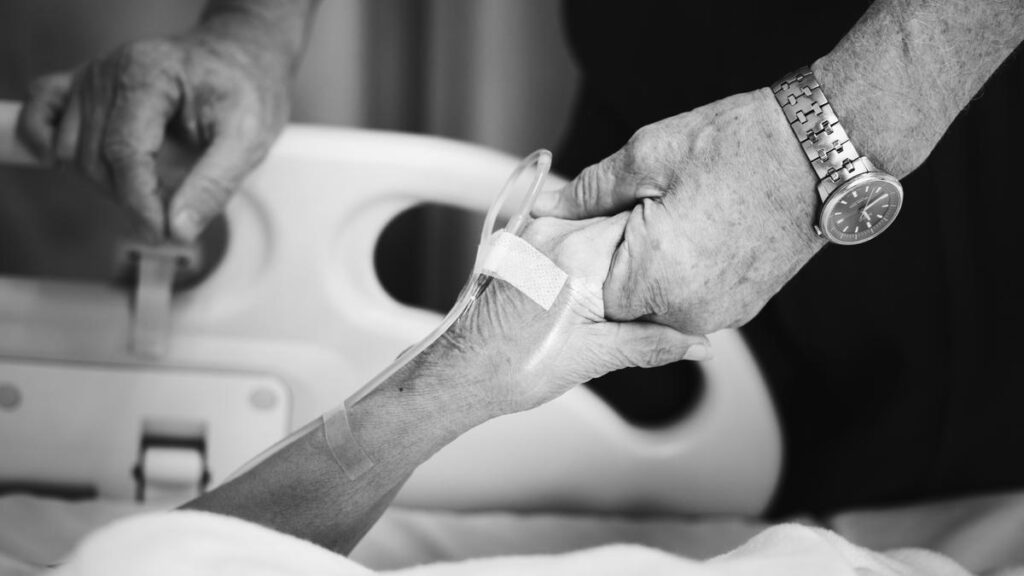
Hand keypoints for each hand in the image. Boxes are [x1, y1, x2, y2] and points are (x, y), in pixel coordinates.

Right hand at [17, 30, 290, 241]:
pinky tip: (91, 171)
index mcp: (150, 73)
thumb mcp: (248, 139)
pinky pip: (41, 120)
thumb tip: (180, 230)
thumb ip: (214, 185)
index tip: (163, 233)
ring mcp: (89, 79)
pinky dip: (53, 150)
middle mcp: (110, 71)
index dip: (141, 201)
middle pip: (95, 158)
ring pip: (69, 152)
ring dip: (105, 183)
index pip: (125, 151)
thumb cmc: (244, 92)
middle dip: (131, 196)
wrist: (239, 64)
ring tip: (153, 185)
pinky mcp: (79, 89)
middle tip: (172, 210)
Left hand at [430, 214, 709, 418]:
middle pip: (620, 223)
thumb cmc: (512, 368)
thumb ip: (650, 342)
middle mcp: (553, 234)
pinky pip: (572, 235)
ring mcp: (535, 236)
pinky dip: (592, 255)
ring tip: (621, 295)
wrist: (461, 373)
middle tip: (658, 289)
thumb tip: (696, 343)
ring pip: (596, 228)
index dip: (666, 245)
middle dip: (643, 251)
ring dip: (617, 252)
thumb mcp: (594, 357)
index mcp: (577, 255)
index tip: (681, 268)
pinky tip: (593, 288)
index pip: (642, 227)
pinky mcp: (525, 245)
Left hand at [533, 89, 827, 334]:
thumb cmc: (741, 148)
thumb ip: (588, 192)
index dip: (584, 257)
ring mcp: (722, 313)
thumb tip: (551, 208)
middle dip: (617, 263)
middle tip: (636, 210)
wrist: (821, 150)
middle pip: (623, 304)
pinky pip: (692, 299)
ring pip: (659, 302)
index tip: (593, 225)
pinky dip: (683, 271)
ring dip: (652, 267)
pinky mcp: (744, 305)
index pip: (588, 294)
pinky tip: (696, 229)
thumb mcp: (647, 156)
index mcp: (655, 280)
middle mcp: (689, 311)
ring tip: (673, 214)